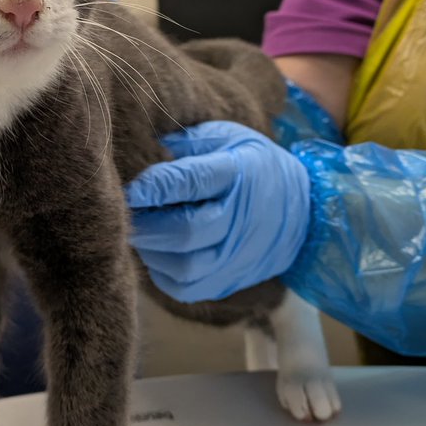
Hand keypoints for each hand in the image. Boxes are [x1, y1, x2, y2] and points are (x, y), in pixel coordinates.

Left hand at [125, 121, 310, 303]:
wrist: (303, 213)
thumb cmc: (254, 166)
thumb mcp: (230, 137)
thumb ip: (188, 140)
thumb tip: (149, 144)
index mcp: (237, 174)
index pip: (192, 182)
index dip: (154, 187)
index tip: (126, 188)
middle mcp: (238, 219)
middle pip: (186, 230)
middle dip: (146, 224)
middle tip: (122, 214)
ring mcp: (235, 256)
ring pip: (184, 265)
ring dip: (151, 250)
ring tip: (138, 232)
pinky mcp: (227, 281)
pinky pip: (185, 288)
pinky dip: (161, 273)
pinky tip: (155, 252)